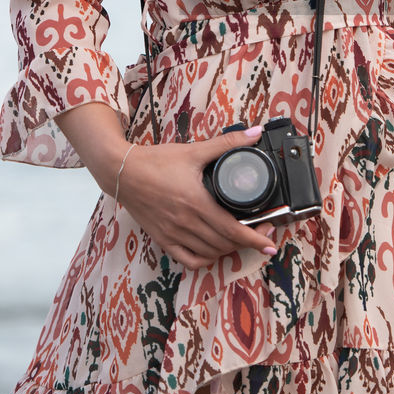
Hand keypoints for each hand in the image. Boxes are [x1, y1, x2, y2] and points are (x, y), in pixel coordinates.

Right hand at [117, 125, 279, 269]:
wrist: (122, 171)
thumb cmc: (156, 161)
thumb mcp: (194, 150)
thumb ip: (227, 143)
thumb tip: (255, 134)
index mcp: (197, 203)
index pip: (233, 230)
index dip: (255, 239)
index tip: (271, 242)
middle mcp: (186, 223)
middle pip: (225, 244)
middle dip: (248, 242)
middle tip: (261, 231)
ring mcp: (174, 234)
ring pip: (209, 253)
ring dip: (228, 249)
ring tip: (240, 238)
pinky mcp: (162, 238)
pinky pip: (187, 259)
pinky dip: (204, 259)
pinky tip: (213, 250)